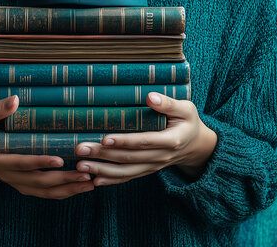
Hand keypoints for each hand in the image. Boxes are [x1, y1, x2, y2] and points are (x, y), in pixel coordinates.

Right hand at [0, 95, 94, 198]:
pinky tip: (80, 187)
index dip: (39, 162)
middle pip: (37, 182)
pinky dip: (63, 192)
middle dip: (62, 180)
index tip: (60, 160)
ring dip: (67, 189)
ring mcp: (16, 183)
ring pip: (43, 191)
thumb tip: (15, 99)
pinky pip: (44, 193)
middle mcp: (7, 176)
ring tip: (89, 184)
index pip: (21, 163)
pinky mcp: (23, 185)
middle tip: (84, 174)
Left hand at [74, 92, 217, 185]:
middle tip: (81, 150)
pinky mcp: (147, 170)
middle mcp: (161, 157)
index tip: (105, 139)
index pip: (144, 142)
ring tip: (81, 166)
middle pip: (129, 158)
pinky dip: (111, 180)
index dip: (125, 142)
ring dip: (102, 170)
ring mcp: (153, 166)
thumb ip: (169, 104)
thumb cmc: (188, 122)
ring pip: (126, 171)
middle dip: (103, 155)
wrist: (196, 146)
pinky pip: (128, 177)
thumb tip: (150, 97)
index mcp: (171, 140)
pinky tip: (94, 179)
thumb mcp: (186, 109)